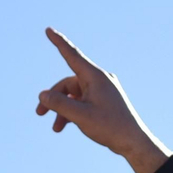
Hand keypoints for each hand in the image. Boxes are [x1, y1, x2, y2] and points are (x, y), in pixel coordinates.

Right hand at [36, 28, 172, 172]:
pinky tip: (66, 125)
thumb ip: (59, 104)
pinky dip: (73, 112)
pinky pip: (83, 101)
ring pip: (74, 95)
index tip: (48, 30)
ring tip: (56, 128)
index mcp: (95, 77)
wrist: (133, 142)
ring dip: (63, 109)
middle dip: (54, 98)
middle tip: (39, 113)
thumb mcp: (80, 116)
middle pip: (68, 83)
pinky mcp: (104, 101)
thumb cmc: (110, 127)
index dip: (59, 42)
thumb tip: (42, 96)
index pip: (72, 55)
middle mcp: (100, 80)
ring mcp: (102, 91)